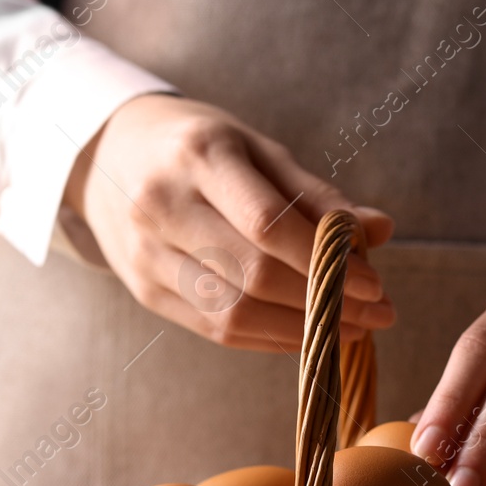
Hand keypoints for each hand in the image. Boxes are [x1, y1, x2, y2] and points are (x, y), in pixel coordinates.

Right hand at [62, 94, 394, 349]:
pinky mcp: (144, 290)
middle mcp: (162, 205)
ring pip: (232, 311)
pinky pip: (215, 328)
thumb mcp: (257, 149)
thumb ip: (315, 194)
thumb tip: (380, 229)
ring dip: (301, 329)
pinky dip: (269, 337)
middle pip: (251, 273)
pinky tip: (307, 334)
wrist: (106, 154)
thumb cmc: (199, 147)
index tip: (374, 282)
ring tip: (350, 328)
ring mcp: (146, 253)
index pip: (267, 222)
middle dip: (323, 302)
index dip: (324, 260)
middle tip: (377, 313)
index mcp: (199, 155)